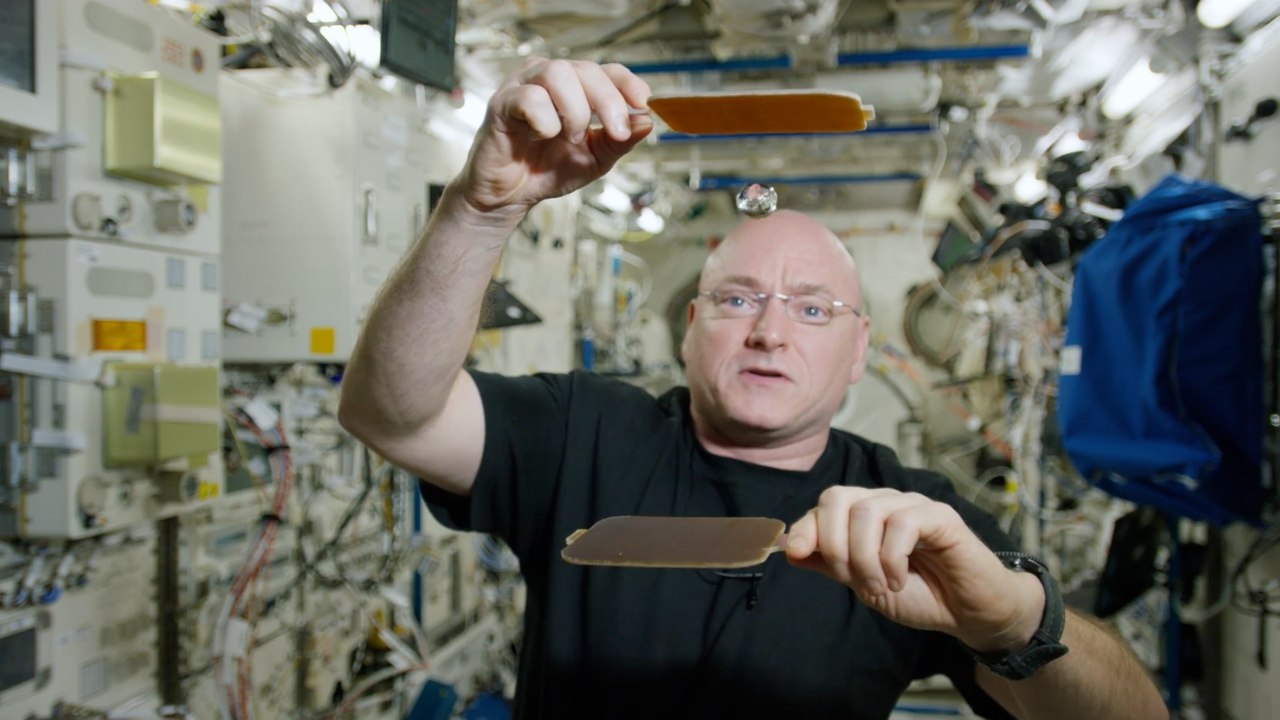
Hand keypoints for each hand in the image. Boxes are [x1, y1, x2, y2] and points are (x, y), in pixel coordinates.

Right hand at [454, 59, 652, 221]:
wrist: (510, 196)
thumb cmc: (547, 170)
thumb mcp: (595, 159)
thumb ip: (619, 141)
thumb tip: (647, 122)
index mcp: (575, 87)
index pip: (607, 70)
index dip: (628, 83)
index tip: (644, 104)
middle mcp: (549, 78)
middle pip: (586, 68)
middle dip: (608, 102)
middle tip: (616, 132)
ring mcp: (523, 86)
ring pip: (557, 74)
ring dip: (574, 111)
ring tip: (569, 137)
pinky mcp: (501, 103)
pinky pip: (529, 98)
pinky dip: (544, 122)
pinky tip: (539, 136)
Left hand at [785, 487, 1045, 653]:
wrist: (968, 612)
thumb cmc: (920, 594)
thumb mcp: (865, 583)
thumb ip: (830, 564)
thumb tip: (789, 549)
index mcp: (865, 514)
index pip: (825, 504)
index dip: (806, 527)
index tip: (796, 553)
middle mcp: (886, 502)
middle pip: (838, 497)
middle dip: (834, 543)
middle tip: (853, 580)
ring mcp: (913, 504)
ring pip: (866, 513)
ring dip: (865, 559)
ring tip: (882, 586)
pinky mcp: (940, 515)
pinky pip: (902, 523)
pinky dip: (892, 558)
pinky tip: (901, 578)